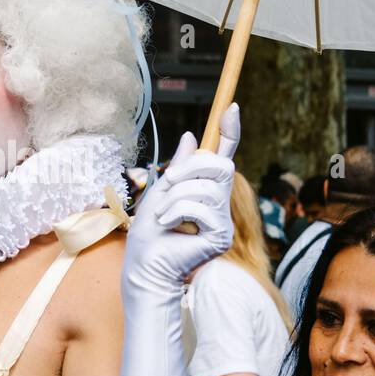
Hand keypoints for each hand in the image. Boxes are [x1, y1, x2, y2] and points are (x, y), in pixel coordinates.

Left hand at [123, 104, 239, 298]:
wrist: (143, 266)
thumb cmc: (148, 234)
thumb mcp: (160, 191)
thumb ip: (179, 167)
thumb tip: (191, 136)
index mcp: (205, 191)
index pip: (223, 157)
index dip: (229, 133)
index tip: (230, 108)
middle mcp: (219, 204)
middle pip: (221, 166)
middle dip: (192, 169)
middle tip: (169, 182)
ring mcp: (222, 221)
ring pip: (208, 188)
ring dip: (177, 197)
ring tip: (163, 216)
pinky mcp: (221, 236)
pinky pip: (202, 208)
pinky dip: (178, 213)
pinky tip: (169, 227)